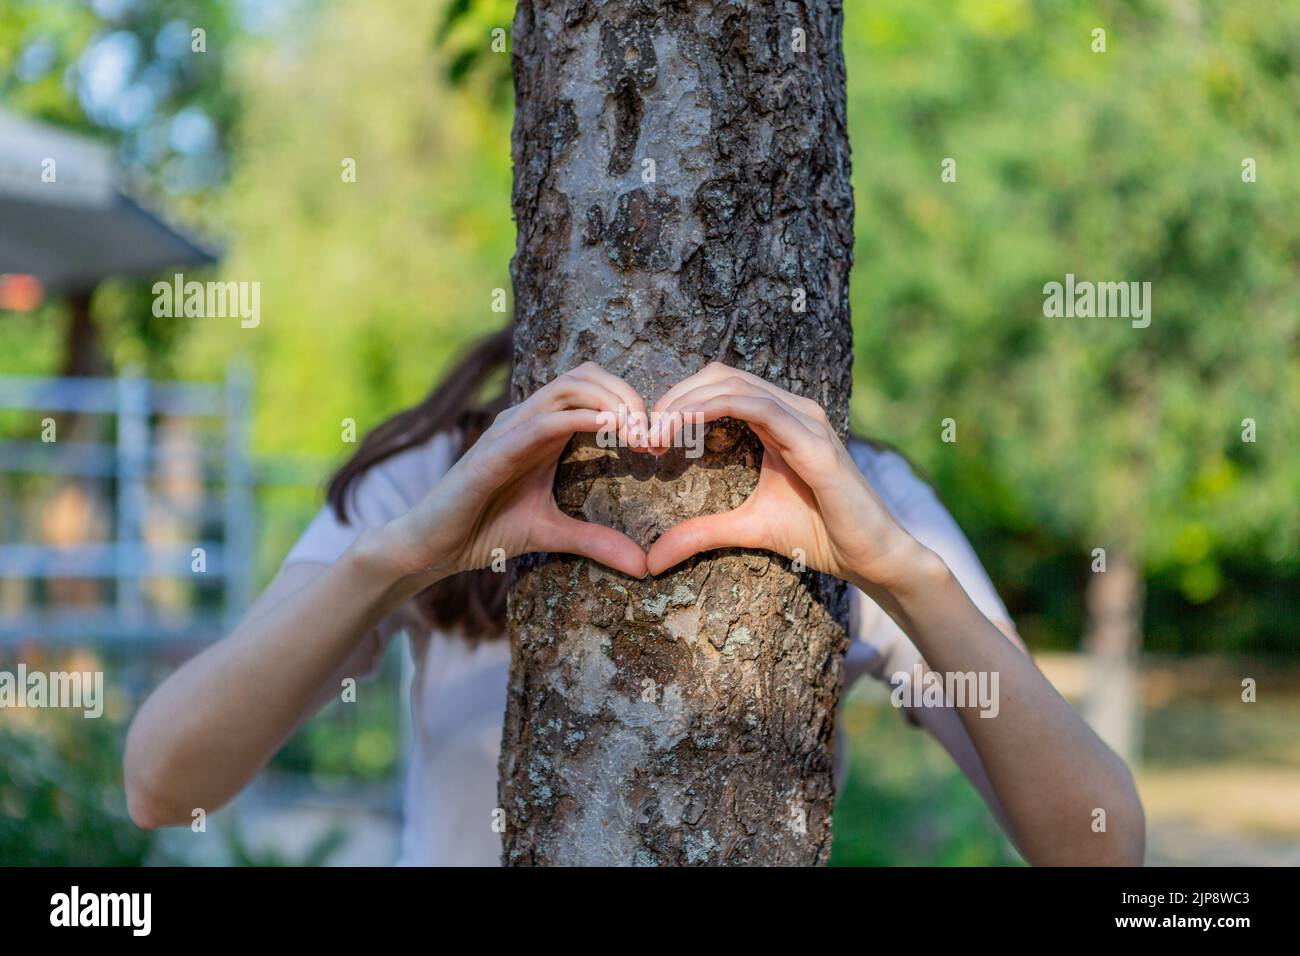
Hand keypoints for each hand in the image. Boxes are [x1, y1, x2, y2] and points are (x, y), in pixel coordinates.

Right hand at [382, 362, 650, 580]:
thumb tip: (644, 565)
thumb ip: (596, 541)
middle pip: (586, 375)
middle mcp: (527, 419)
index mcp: (543, 430)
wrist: (431, 546)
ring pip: (569, 387)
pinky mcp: (495, 450)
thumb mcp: (552, 534)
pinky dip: (581, 419)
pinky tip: (610, 431)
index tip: (660, 439)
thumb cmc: (484, 530)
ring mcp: (510, 429)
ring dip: (612, 402)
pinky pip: (544, 421)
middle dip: (629, 395)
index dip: (631, 402)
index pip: (592, 388)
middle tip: (657, 433)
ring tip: (640, 432)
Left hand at [645, 363, 932, 589]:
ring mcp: (806, 420)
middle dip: (675, 398)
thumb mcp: (747, 529)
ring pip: (735, 384)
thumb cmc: (821, 535)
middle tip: (643, 433)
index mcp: (778, 420)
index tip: (647, 437)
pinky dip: (715, 408)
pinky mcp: (815, 440)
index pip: (719, 386)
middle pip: (721, 375)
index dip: (678, 402)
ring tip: (656, 431)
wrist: (872, 557)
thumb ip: (700, 533)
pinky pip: (759, 408)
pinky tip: (684, 426)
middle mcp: (793, 410)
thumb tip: (651, 559)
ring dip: (687, 402)